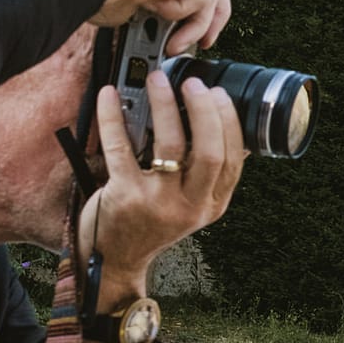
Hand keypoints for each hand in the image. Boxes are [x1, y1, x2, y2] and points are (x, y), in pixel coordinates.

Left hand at [79, 71, 245, 284]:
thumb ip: (205, 175)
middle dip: (204, 110)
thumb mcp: (188, 206)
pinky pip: (121, 147)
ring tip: (157, 80)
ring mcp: (157, 203)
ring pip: (170, 145)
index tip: (218, 94)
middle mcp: (189, 207)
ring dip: (164, 105)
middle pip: (210, 150)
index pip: (233, 159)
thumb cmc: (148, 225)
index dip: (229, 122)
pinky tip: (110, 96)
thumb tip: (223, 126)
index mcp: (210, 206)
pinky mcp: (124, 197)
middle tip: (193, 83)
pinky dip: (113, 117)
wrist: (112, 262)